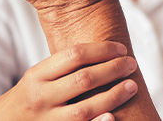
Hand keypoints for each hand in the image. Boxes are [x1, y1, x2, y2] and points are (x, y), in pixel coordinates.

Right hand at [0, 42, 137, 120]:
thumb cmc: (31, 95)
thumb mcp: (39, 76)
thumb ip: (65, 66)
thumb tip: (108, 51)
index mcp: (37, 75)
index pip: (74, 55)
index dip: (102, 50)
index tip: (122, 49)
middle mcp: (40, 97)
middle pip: (83, 80)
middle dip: (112, 70)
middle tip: (131, 64)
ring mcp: (46, 119)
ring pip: (84, 109)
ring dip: (113, 97)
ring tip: (132, 86)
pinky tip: (112, 117)